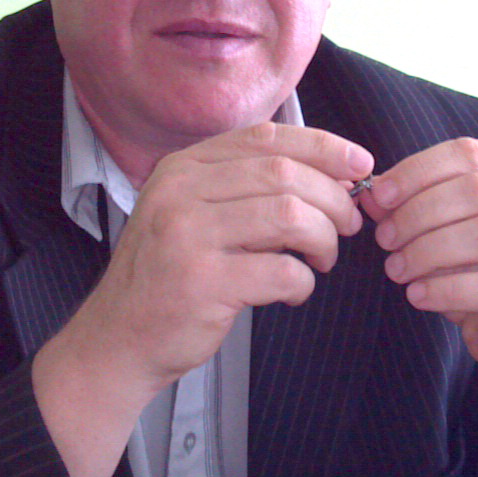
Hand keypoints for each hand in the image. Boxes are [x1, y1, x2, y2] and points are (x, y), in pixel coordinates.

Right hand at [33, 122, 371, 476]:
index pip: (266, 138)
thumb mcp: (195, 213)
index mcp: (183, 167)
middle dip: (333, 198)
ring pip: (290, 215)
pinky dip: (303, 282)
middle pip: (285, 173)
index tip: (359, 164)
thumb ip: (247, 188)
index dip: (323, 146)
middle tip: (348, 225)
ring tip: (323, 258)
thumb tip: (333, 173)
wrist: (118, 338)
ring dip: (323, 238)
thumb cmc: (170, 276)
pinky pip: (281, 270)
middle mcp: (180, 192)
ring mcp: (187, 236)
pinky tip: (294, 291)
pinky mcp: (201, 282)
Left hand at [360, 137, 477, 380]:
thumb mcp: (441, 238)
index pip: (470, 153)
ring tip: (397, 269)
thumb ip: (411, 211)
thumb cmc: (477, 278)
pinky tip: (418, 296)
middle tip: (385, 238)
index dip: (420, 170)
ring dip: (430, 251)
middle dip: (420, 212)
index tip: (381, 196)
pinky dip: (448, 289)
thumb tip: (370, 193)